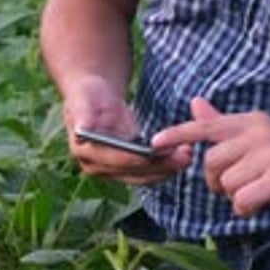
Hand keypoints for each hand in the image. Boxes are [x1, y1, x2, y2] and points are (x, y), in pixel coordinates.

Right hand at [63, 74, 191, 184]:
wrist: (94, 96)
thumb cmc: (87, 94)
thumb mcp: (82, 98)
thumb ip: (83, 114)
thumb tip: (81, 130)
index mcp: (85, 152)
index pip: (113, 160)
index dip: (133, 158)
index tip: (154, 153)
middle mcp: (97, 167)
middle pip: (132, 172)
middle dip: (158, 166)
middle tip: (182, 156)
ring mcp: (113, 169)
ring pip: (143, 176)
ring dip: (166, 168)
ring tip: (187, 155)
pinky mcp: (127, 166)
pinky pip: (148, 171)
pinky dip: (165, 165)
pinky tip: (182, 154)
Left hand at [152, 97, 269, 220]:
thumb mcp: (256, 142)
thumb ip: (223, 126)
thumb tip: (196, 102)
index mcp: (250, 121)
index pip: (207, 125)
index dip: (179, 133)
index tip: (154, 142)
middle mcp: (258, 131)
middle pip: (211, 162)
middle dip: (218, 182)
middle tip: (239, 186)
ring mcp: (269, 152)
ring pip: (227, 184)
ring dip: (237, 197)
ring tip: (259, 192)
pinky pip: (242, 200)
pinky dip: (248, 209)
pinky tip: (265, 202)